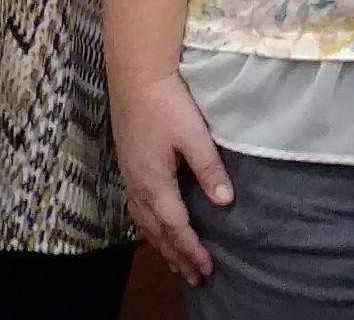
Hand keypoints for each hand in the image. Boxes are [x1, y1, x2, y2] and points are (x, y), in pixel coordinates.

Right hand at [110, 67, 231, 285]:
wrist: (137, 76)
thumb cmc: (168, 103)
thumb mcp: (194, 135)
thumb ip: (209, 168)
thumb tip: (225, 202)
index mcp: (155, 183)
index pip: (176, 227)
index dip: (192, 250)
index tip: (208, 270)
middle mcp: (138, 187)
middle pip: (158, 232)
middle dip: (177, 256)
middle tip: (195, 277)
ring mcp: (130, 177)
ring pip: (145, 223)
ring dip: (161, 245)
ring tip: (175, 262)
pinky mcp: (128, 166)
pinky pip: (137, 210)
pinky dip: (149, 227)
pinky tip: (154, 227)